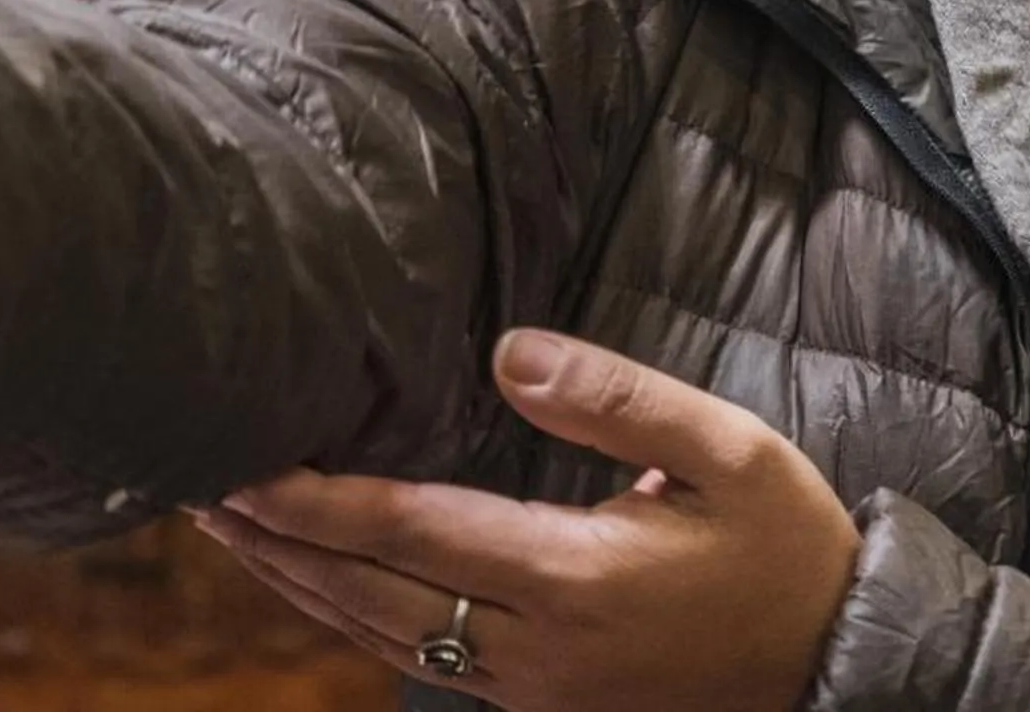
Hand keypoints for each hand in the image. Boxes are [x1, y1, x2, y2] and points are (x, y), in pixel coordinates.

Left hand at [199, 329, 858, 710]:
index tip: (240, 462)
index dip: (315, 500)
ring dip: (295, 581)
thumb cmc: (786, 548)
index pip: (410, 531)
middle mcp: (534, 648)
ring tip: (225, 527)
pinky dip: (349, 614)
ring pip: (380, 635)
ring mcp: (529, 689)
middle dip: (275, 542)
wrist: (839, 667)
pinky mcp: (537, 705)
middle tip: (190, 488)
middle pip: (367, 595)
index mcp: (575, 578)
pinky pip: (416, 657)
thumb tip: (506, 353)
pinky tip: (316, 578)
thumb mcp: (730, 450)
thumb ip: (616, 399)